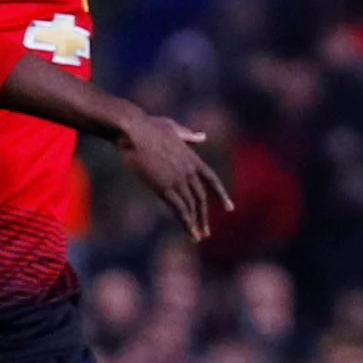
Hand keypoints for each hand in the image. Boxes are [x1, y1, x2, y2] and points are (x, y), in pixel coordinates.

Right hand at [117, 107, 231, 239]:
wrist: (133, 129)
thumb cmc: (148, 125)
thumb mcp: (174, 128)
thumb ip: (189, 135)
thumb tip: (202, 136)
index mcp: (192, 158)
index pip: (212, 179)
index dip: (221, 194)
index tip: (229, 208)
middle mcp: (188, 171)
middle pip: (201, 198)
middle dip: (204, 216)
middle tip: (206, 232)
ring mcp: (177, 180)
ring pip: (192, 206)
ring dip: (196, 223)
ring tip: (198, 237)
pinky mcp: (164, 187)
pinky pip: (179, 209)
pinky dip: (186, 223)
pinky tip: (190, 233)